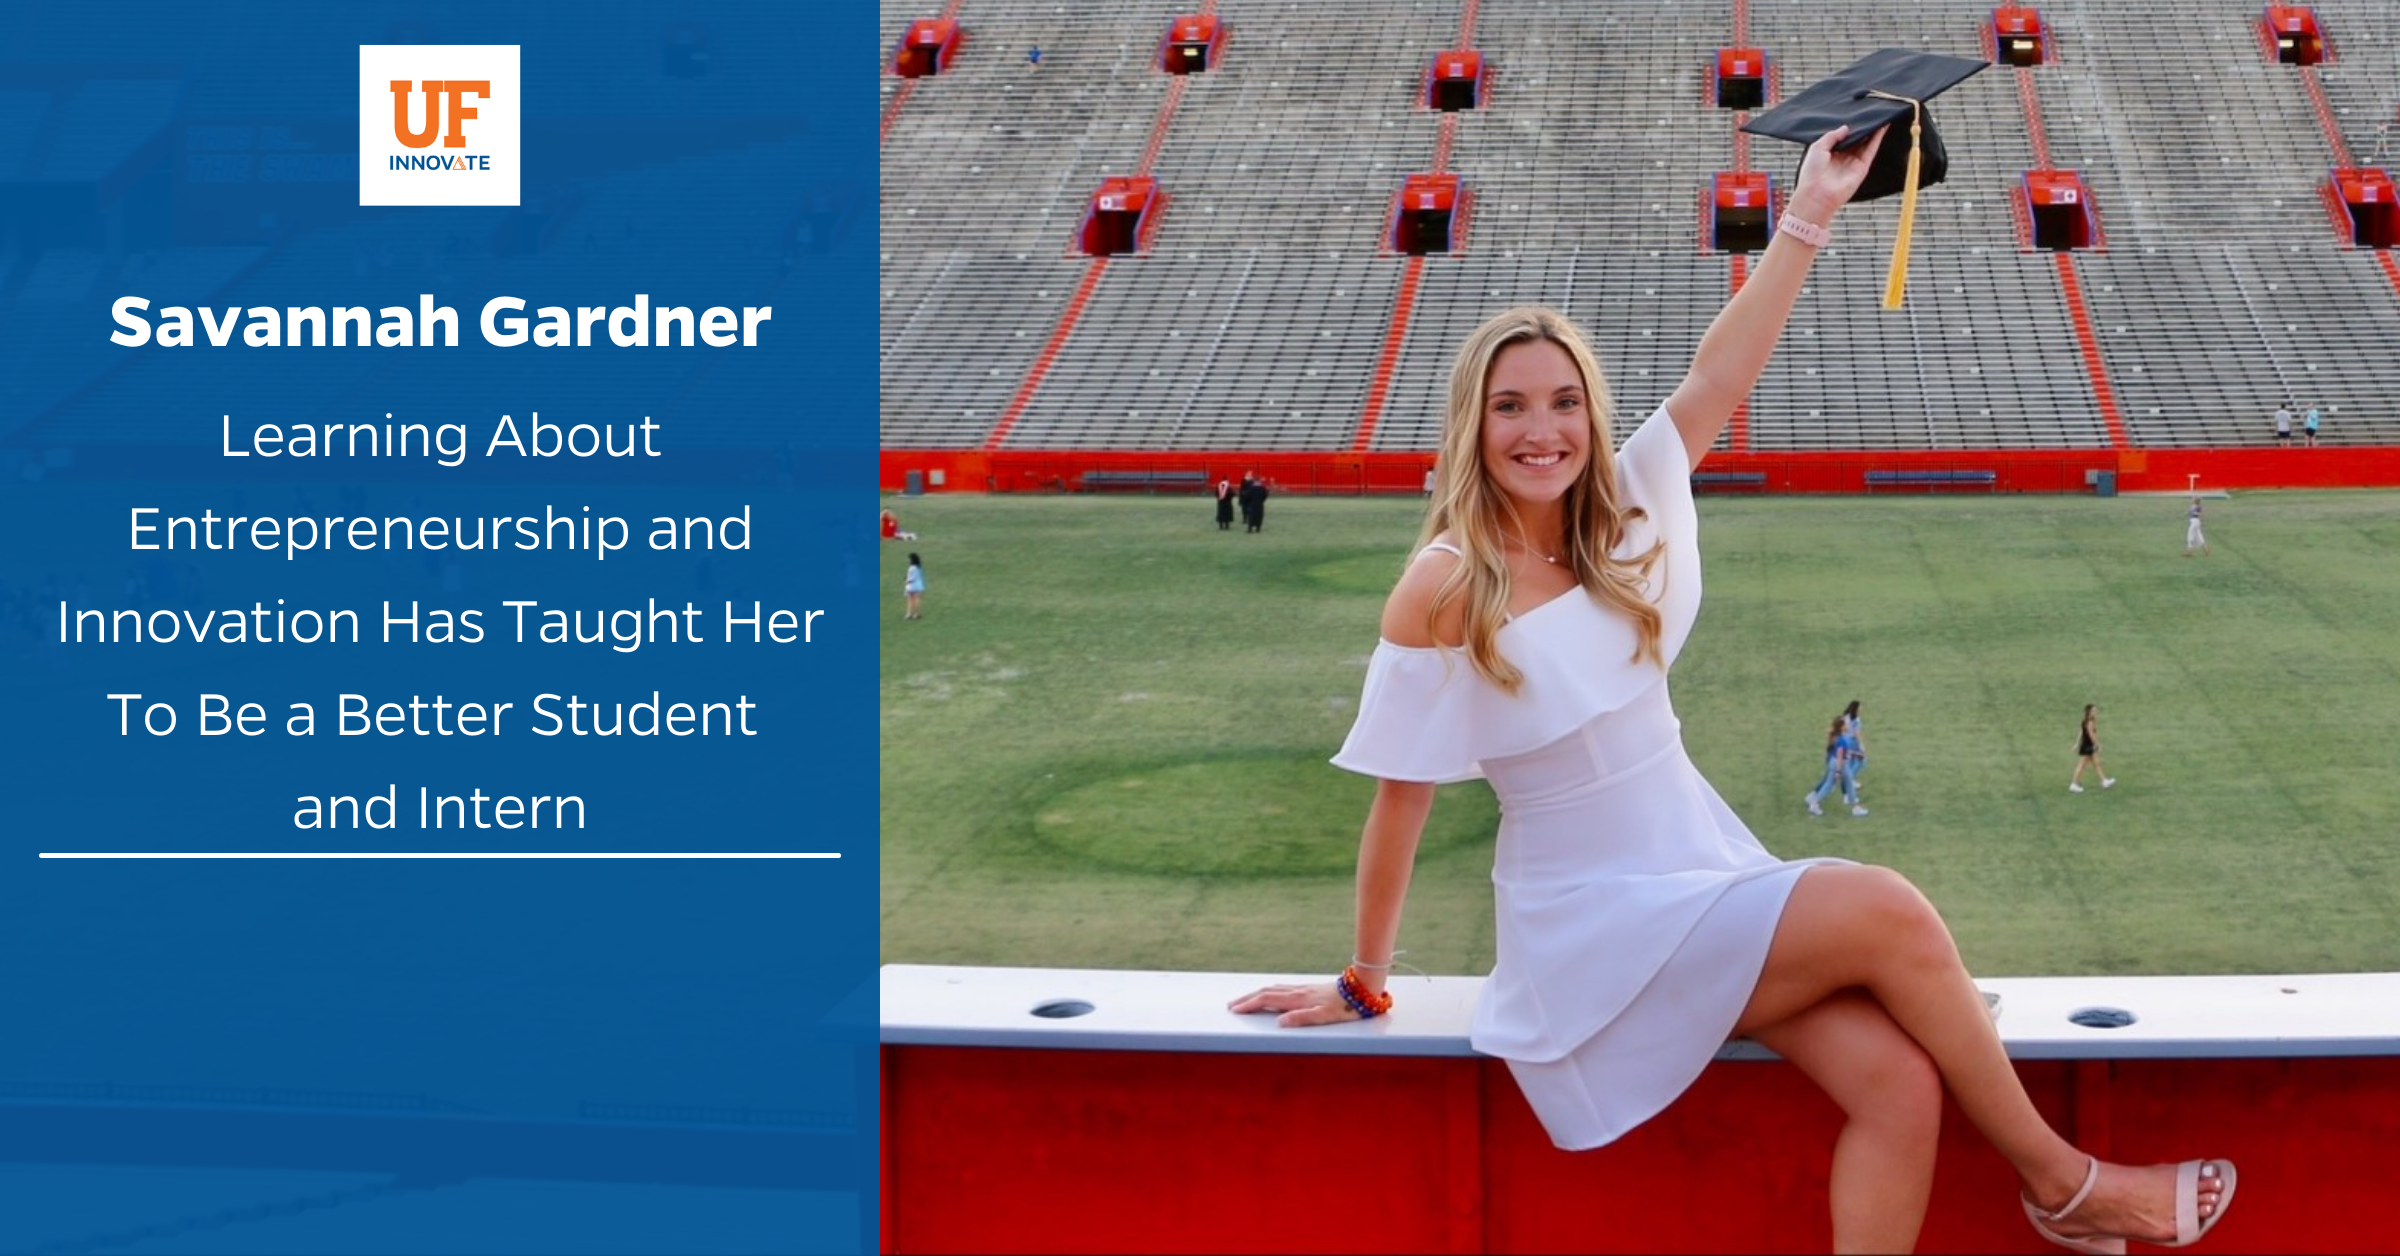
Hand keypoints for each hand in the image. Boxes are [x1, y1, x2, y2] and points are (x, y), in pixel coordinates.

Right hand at [1227, 980, 1363, 1027]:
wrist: (1360, 990)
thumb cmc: (1344, 1008)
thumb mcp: (1324, 1017)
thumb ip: (1302, 1019)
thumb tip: (1280, 1022)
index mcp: (1298, 1000)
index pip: (1267, 1000)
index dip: (1250, 1005)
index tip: (1235, 1010)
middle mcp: (1297, 992)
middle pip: (1266, 992)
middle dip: (1247, 998)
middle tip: (1231, 1005)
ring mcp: (1302, 988)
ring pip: (1273, 988)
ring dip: (1256, 993)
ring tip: (1245, 999)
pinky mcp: (1308, 988)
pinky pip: (1282, 988)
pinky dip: (1269, 990)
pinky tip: (1270, 993)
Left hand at [1789, 123, 1889, 226]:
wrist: (1816, 195)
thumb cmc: (1812, 174)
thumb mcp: (1817, 148)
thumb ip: (1831, 136)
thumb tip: (1846, 127)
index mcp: (1830, 154)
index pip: (1843, 138)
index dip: (1849, 127)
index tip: (1855, 114)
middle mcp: (1843, 158)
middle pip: (1856, 139)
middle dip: (1862, 127)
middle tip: (1869, 111)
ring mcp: (1853, 162)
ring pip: (1866, 142)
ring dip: (1873, 130)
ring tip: (1879, 114)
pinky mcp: (1862, 167)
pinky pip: (1872, 150)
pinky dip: (1878, 138)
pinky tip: (1882, 126)